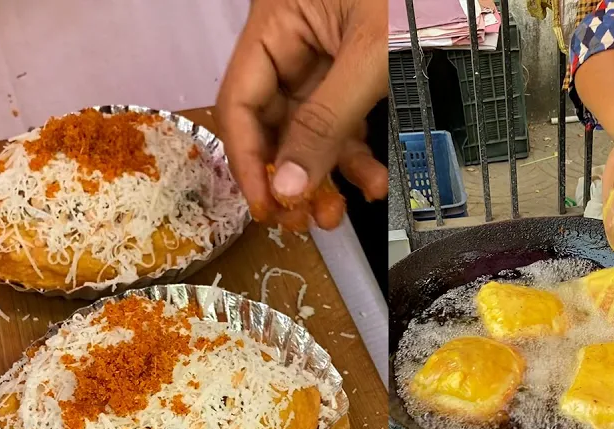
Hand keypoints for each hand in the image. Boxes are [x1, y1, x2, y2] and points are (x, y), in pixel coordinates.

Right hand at [217, 0, 386, 229]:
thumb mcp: (371, 56)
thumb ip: (327, 121)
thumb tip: (285, 186)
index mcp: (275, 24)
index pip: (240, 102)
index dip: (247, 160)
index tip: (266, 206)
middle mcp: (290, 43)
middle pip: (272, 122)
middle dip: (288, 175)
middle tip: (302, 219)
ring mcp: (323, 56)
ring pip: (310, 129)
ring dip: (324, 174)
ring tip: (338, 213)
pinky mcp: (354, 68)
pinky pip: (343, 120)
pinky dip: (356, 154)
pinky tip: (373, 182)